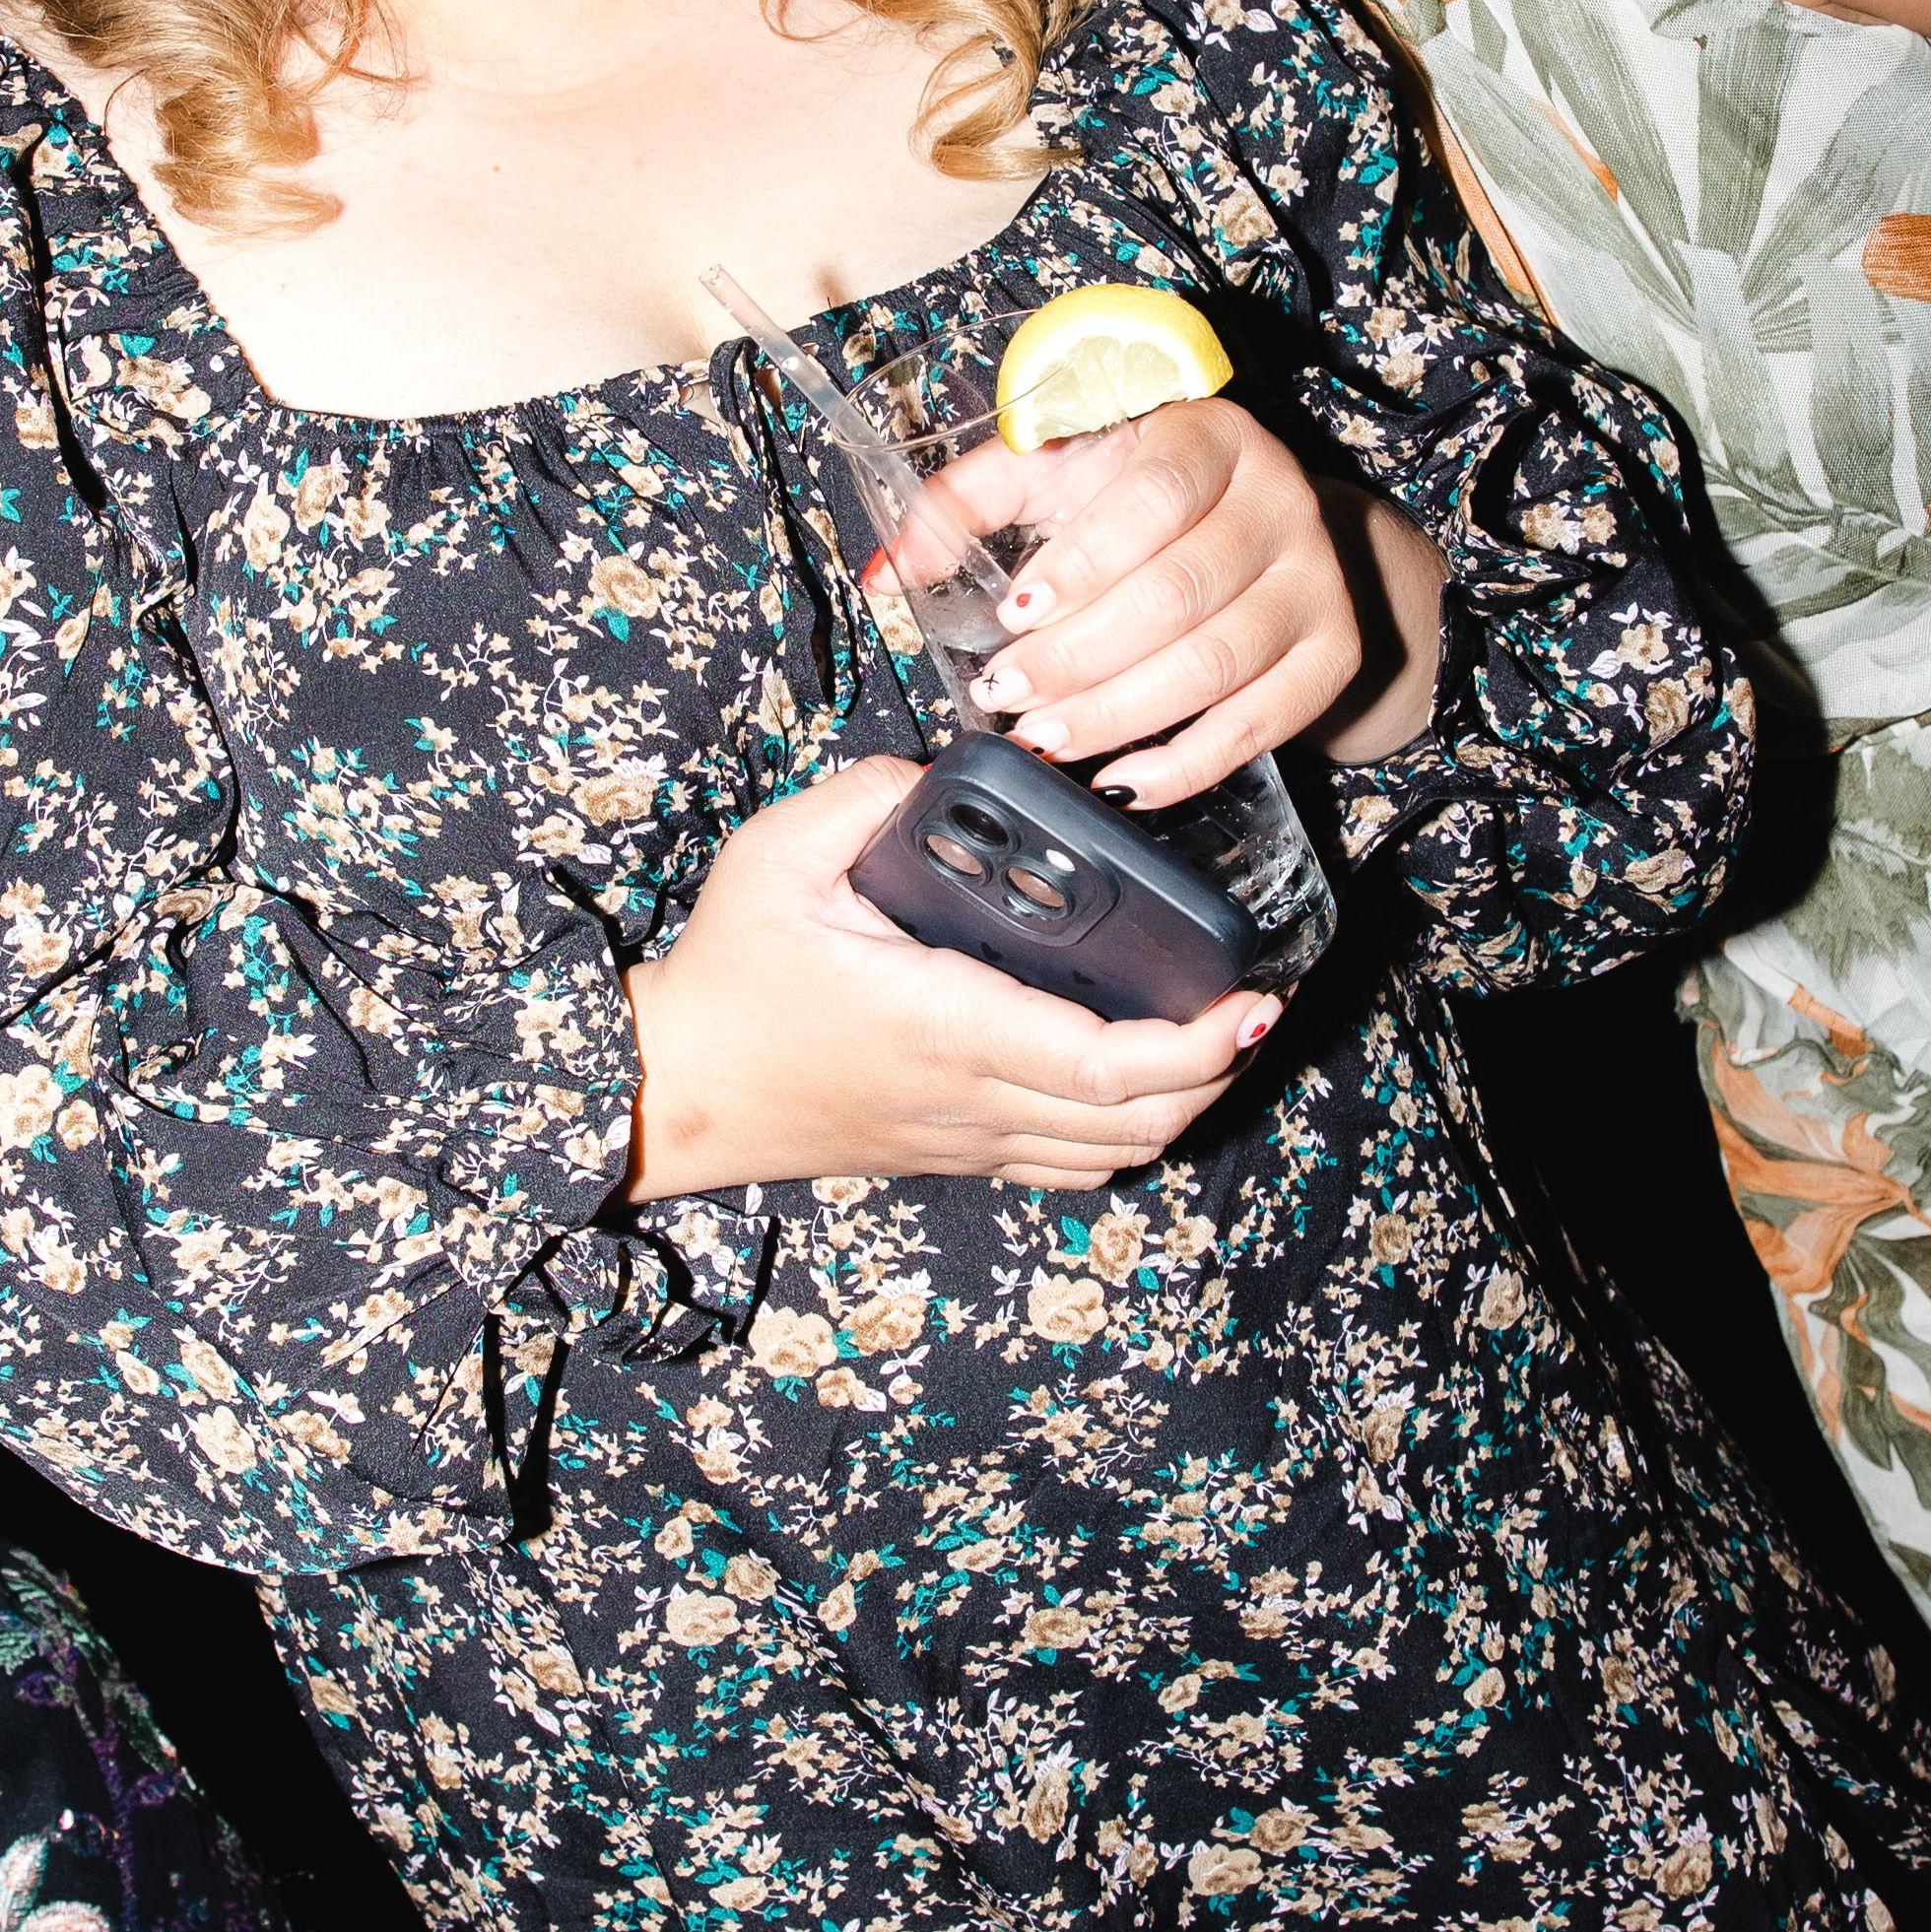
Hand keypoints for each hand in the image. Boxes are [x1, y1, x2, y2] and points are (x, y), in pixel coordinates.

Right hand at [627, 759, 1277, 1193]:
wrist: (673, 1087)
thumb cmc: (729, 972)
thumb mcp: (778, 855)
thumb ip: (868, 792)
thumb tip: (944, 768)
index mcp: (948, 1027)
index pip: (1108, 1065)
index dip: (1200, 1044)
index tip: (1253, 999)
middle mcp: (972, 1100)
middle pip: (1139, 1120)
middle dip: (1221, 1071)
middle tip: (1257, 1002)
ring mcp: (967, 1138)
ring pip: (1115, 1154)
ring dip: (1185, 1105)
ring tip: (1219, 1036)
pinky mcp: (955, 1153)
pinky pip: (1071, 1163)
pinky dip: (1128, 1131)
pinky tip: (1142, 1077)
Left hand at [939, 396, 1430, 803]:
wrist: (1265, 525)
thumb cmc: (1135, 493)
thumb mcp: (1053, 472)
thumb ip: (964, 505)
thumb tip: (888, 574)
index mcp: (1208, 437)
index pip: (1155, 498)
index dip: (1084, 562)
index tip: (1015, 613)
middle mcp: (1279, 501)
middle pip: (1178, 594)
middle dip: (1079, 659)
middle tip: (1008, 693)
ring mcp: (1315, 582)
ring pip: (1215, 665)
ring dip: (1118, 715)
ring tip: (1044, 736)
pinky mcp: (1331, 654)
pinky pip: (1261, 726)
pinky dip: (1187, 765)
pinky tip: (1121, 778)